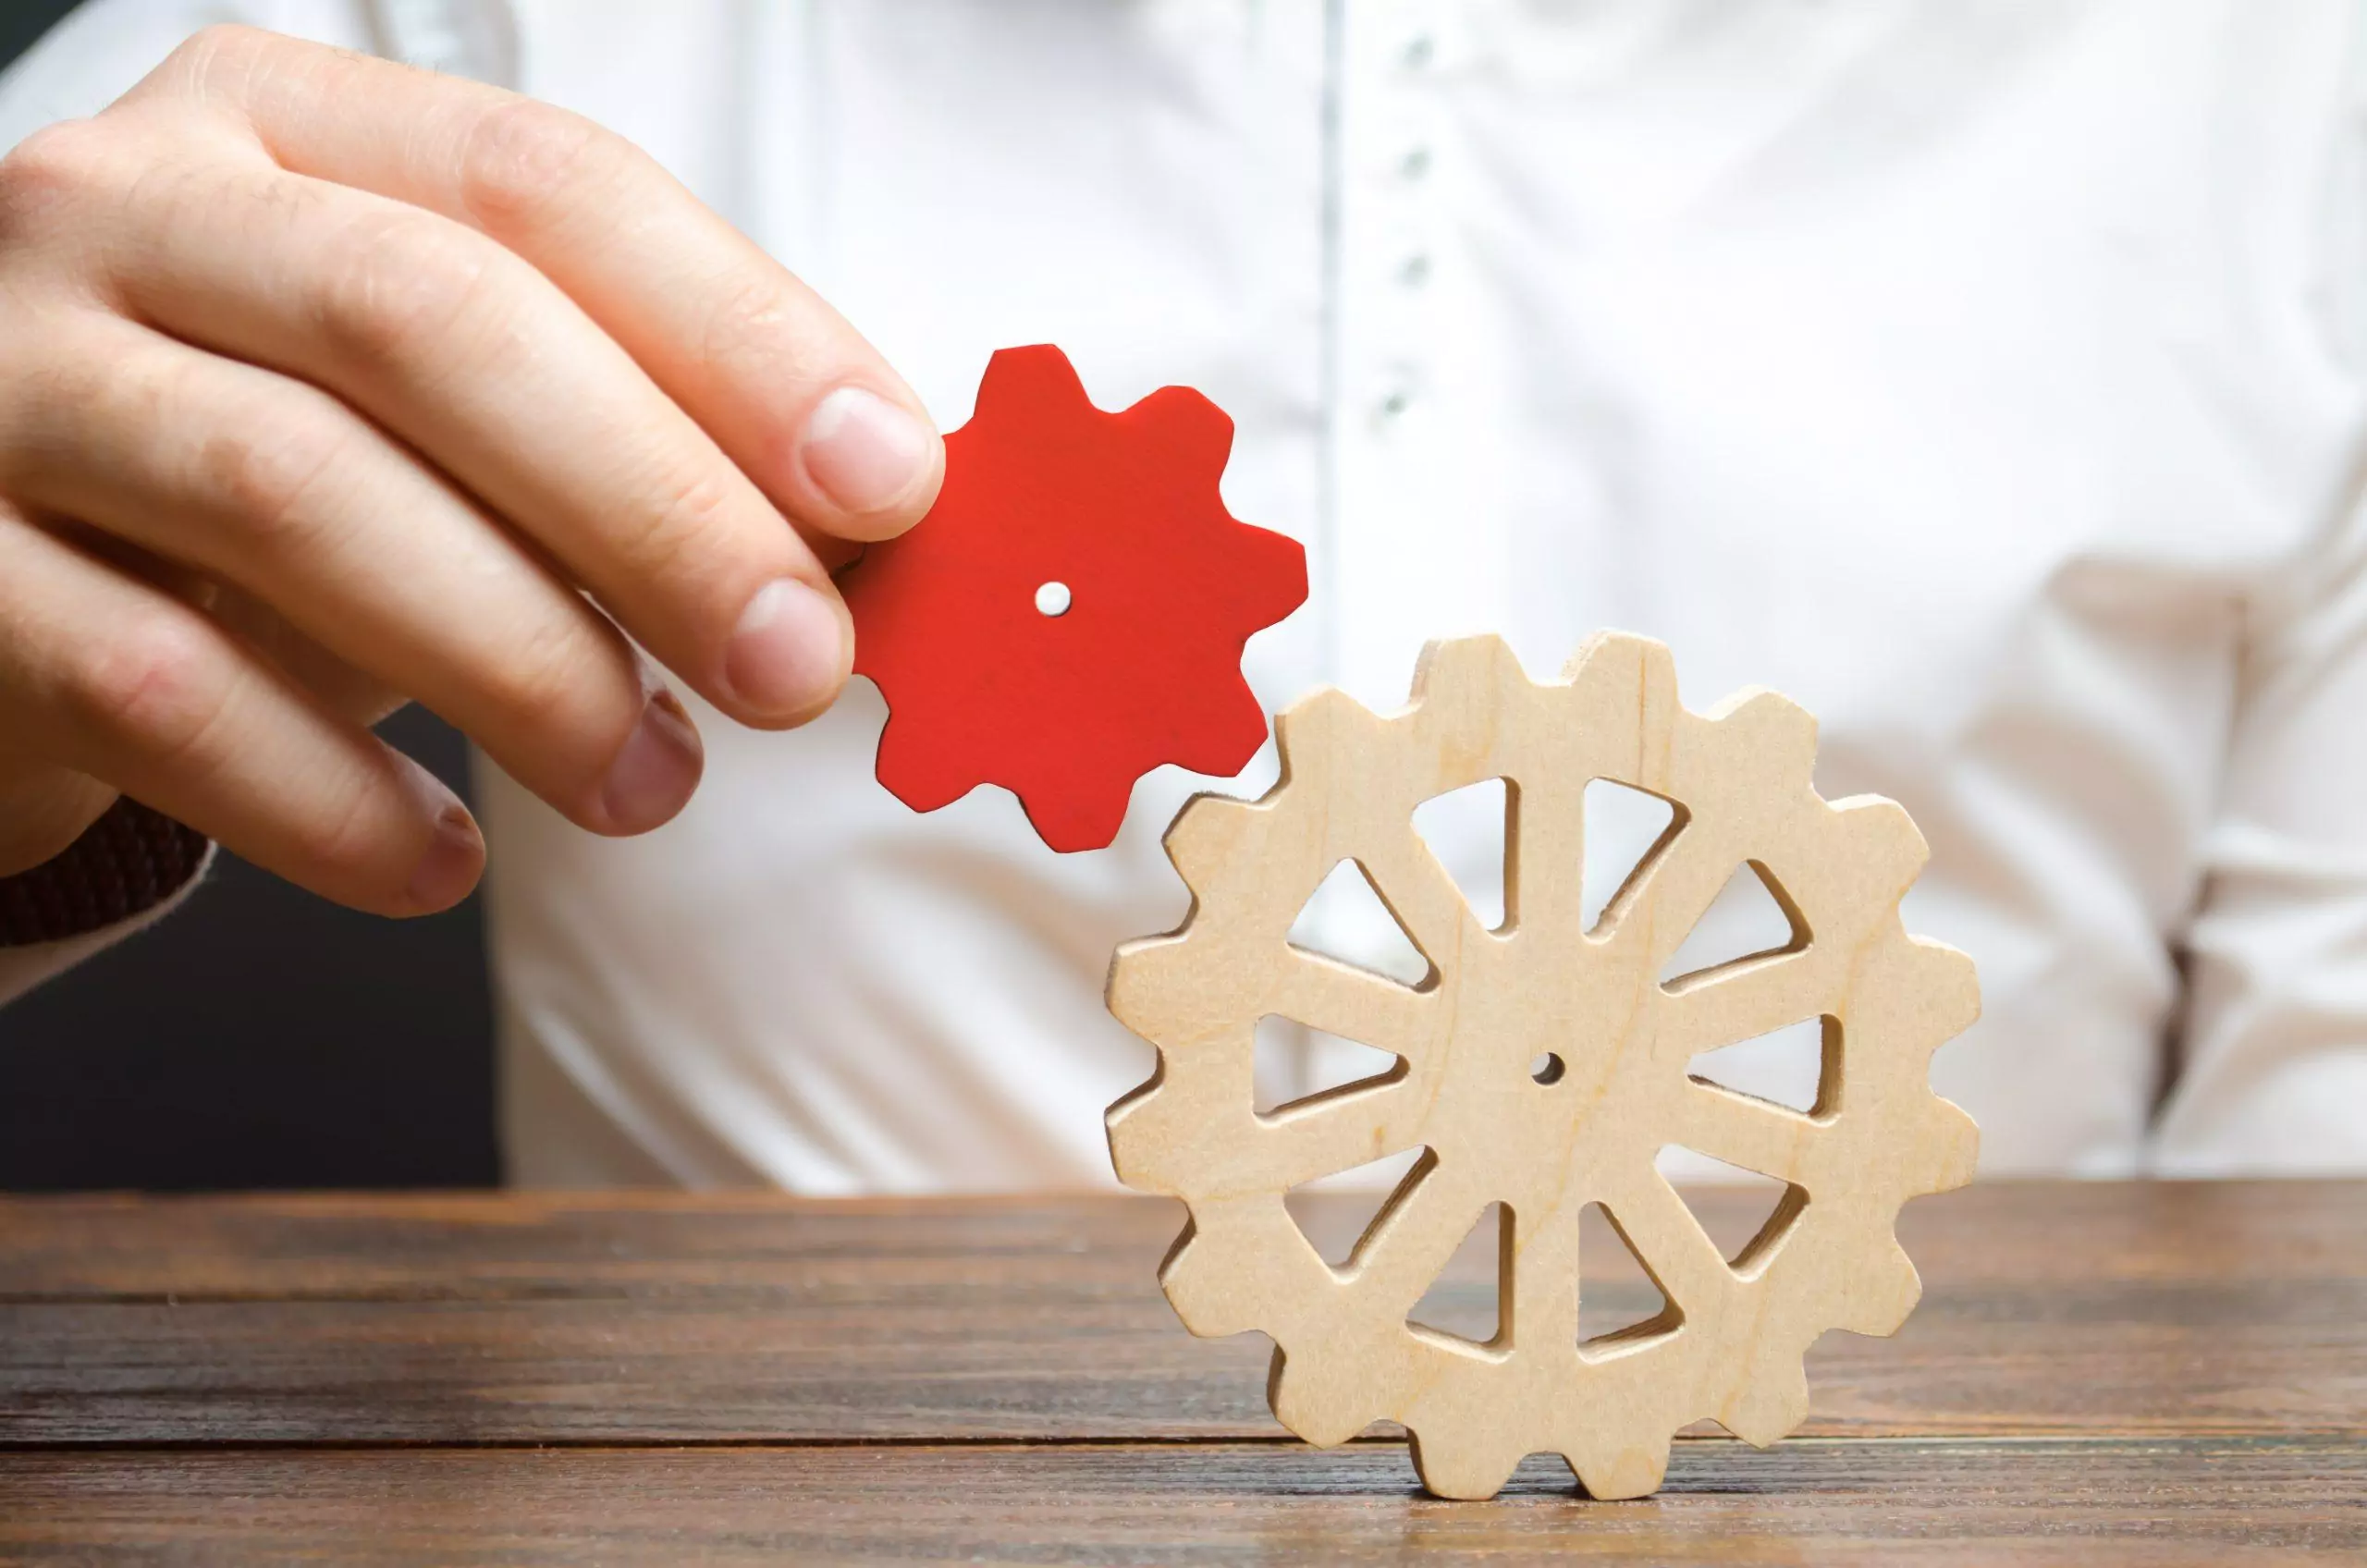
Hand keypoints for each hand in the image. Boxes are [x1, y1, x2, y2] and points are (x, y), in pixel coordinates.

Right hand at [0, 26, 941, 915]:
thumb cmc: (273, 475)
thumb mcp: (440, 409)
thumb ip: (622, 425)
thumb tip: (863, 536)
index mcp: (287, 129)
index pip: (545, 187)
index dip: (739, 337)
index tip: (891, 486)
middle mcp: (124, 209)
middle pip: (427, 326)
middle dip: (654, 505)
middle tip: (795, 665)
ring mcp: (4, 380)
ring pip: (295, 496)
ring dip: (520, 664)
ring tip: (649, 783)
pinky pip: (153, 684)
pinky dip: (329, 795)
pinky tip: (443, 860)